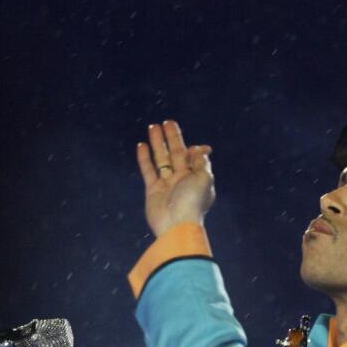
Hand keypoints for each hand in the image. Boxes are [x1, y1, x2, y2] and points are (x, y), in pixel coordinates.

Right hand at [136, 119, 215, 236]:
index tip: (193, 146)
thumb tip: (201, 150)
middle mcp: (182, 180)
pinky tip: (142, 145)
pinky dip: (145, 158)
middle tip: (167, 122)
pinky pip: (148, 170)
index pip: (194, 157)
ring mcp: (167, 184)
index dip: (193, 149)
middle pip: (176, 153)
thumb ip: (202, 162)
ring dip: (158, 143)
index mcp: (197, 178)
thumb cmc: (192, 202)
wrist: (176, 224)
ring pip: (161, 159)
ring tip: (152, 127)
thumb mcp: (204, 179)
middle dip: (172, 138)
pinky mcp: (153, 190)